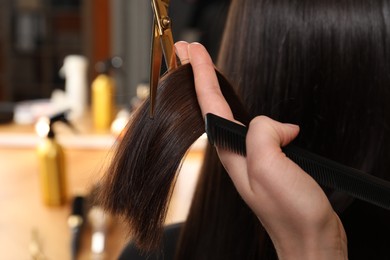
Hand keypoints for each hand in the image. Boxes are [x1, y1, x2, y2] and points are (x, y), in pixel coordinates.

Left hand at [175, 41, 347, 259]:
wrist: (310, 240)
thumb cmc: (290, 212)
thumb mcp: (270, 167)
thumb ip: (262, 135)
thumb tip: (274, 125)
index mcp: (232, 151)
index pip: (210, 104)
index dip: (200, 74)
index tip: (191, 51)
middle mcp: (237, 153)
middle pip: (212, 107)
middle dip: (199, 76)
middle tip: (188, 52)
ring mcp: (251, 158)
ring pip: (231, 115)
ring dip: (217, 91)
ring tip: (205, 70)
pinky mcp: (268, 162)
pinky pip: (254, 129)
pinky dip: (249, 111)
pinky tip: (254, 110)